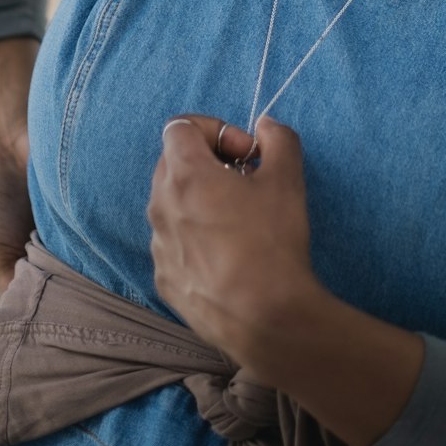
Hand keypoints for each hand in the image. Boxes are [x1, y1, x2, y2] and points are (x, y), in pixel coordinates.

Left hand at [148, 113, 317, 375]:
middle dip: (208, 161)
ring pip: (172, 203)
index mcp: (185, 174)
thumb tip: (264, 128)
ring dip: (200, 199)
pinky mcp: (163, 279)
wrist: (264, 319)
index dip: (216, 129)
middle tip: (245, 181)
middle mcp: (160, 205)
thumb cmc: (272, 241)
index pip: (180, 126)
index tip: (246, 153)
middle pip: (173, 162)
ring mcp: (158, 245)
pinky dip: (194, 235)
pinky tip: (228, 255)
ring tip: (238, 220)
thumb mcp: (288, 178)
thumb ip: (278, 138)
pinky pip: (173, 241)